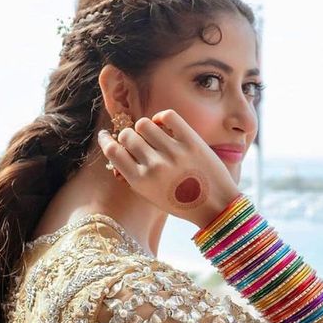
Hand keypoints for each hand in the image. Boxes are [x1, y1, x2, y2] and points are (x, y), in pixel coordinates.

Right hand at [97, 108, 240, 228]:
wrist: (216, 207)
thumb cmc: (181, 203)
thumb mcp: (151, 196)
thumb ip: (133, 176)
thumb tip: (117, 155)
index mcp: (141, 182)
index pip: (113, 152)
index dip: (106, 141)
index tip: (106, 136)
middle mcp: (154, 166)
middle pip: (127, 135)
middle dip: (128, 136)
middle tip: (136, 139)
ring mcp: (173, 152)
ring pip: (144, 124)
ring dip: (145, 127)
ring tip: (153, 134)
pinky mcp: (191, 141)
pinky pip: (168, 116)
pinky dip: (162, 117)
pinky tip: (165, 124)